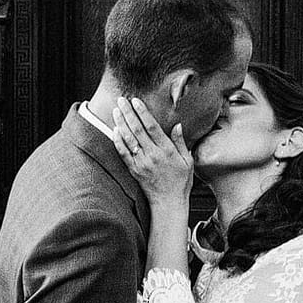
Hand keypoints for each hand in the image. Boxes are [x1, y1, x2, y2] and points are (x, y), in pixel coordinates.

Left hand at [109, 96, 192, 211]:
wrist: (169, 202)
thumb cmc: (181, 181)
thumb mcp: (188, 161)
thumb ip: (180, 142)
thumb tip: (177, 125)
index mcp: (167, 150)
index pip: (152, 126)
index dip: (143, 112)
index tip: (136, 101)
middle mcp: (153, 155)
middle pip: (137, 129)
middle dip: (128, 113)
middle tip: (121, 100)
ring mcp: (142, 163)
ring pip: (128, 139)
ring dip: (121, 123)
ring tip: (116, 110)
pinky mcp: (134, 170)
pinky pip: (123, 153)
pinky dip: (118, 141)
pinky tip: (114, 130)